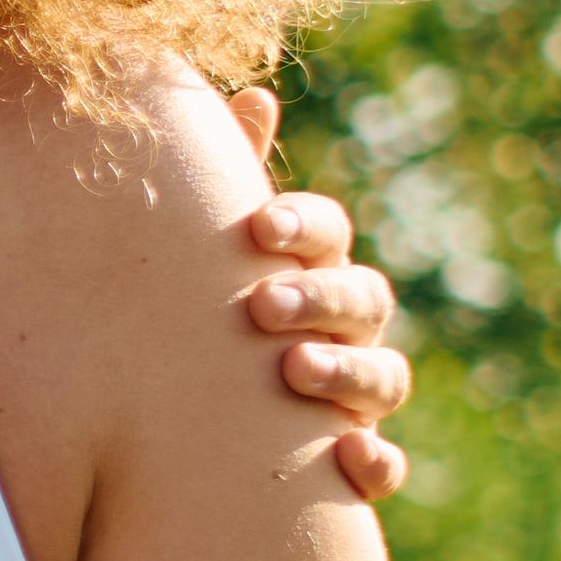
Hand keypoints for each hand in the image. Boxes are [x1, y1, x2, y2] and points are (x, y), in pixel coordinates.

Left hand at [223, 85, 415, 501]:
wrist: (177, 431)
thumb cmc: (193, 317)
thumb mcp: (203, 254)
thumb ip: (223, 185)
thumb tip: (253, 95)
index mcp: (310, 268)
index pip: (327, 233)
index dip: (302, 226)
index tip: (259, 228)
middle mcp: (345, 328)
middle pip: (363, 299)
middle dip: (319, 297)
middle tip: (262, 304)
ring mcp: (355, 395)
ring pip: (384, 377)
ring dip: (345, 370)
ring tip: (293, 371)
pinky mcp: (353, 458)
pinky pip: (383, 465)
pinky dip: (377, 463)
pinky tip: (350, 459)